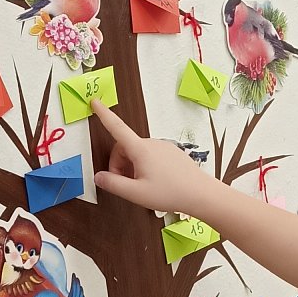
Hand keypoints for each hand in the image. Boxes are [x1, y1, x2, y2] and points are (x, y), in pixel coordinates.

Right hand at [90, 101, 205, 214]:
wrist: (202, 194)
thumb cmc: (171, 193)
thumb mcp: (136, 193)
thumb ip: (113, 184)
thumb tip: (99, 177)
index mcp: (141, 149)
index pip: (117, 128)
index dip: (104, 115)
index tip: (95, 102)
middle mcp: (153, 143)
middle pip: (125, 148)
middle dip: (119, 164)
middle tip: (125, 184)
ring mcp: (164, 147)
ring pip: (138, 153)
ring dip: (132, 167)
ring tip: (141, 186)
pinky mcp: (172, 153)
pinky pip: (151, 155)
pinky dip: (144, 166)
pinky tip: (154, 182)